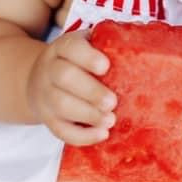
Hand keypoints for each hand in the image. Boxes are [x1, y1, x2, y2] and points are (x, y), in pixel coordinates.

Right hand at [26, 30, 116, 145]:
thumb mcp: (86, 46)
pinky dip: (82, 136)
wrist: (37, 78)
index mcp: (63, 48)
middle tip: (113, 102)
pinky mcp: (48, 119)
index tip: (106, 67)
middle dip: (91, 91)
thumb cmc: (76, 62)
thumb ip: (107, 47)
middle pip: (65, 77)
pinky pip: (60, 130)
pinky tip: (102, 134)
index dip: (87, 57)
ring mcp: (45, 96)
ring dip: (88, 115)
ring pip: (61, 105)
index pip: (71, 47)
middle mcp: (50, 69)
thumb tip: (144, 52)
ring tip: (110, 120)